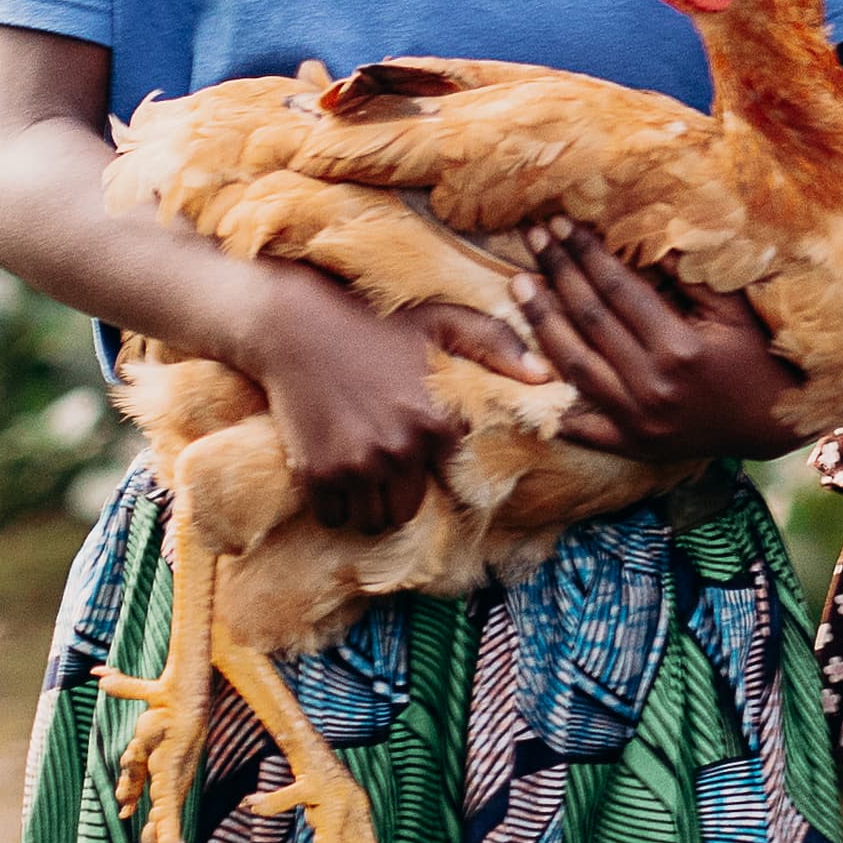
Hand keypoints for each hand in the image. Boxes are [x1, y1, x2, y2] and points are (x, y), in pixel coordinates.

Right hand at [245, 261, 538, 539]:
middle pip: (409, 508)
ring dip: (368, 504)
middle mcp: (402, 449)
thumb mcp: (442, 321)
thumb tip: (546, 377)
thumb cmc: (375, 321)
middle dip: (398, 490)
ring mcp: (358, 465)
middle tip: (380, 457)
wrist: (295, 324)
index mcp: (438, 420)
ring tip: (359, 468)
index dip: (429, 456)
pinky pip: (334, 519)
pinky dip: (333, 505)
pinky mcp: (318, 475)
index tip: (410, 434)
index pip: (448, 472)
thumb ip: (497, 345)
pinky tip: (332, 468)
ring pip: (375, 521)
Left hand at [512, 225, 802, 459]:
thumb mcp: (733, 308)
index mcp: (679, 348)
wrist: (774, 421)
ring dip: (543, 322)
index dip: (586, 253)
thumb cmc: (758, 354)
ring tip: (520, 285)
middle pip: (590, 320)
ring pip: (575, 365)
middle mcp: (653, 385)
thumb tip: (644, 233)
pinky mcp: (632, 445)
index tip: (562, 224)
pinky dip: (553, 399)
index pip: (618, 288)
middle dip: (558, 273)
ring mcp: (638, 420)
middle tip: (534, 239)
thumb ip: (689, 274)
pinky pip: (580, 425)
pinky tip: (526, 368)